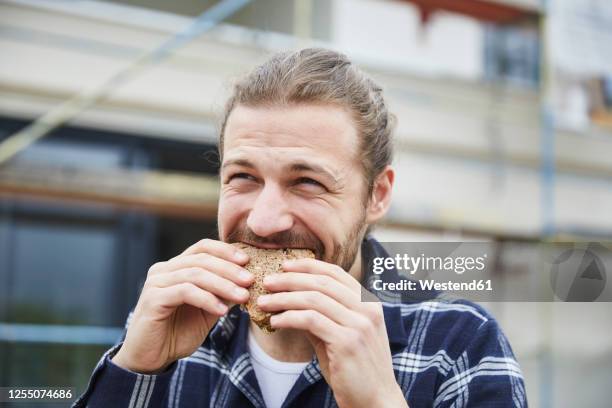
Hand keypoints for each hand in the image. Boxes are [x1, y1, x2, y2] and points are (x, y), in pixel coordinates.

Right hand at [112, 239, 252, 373]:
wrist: (151, 358)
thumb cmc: (178, 332)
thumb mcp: (208, 310)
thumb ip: (222, 294)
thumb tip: (248, 280)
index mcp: (175, 267)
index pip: (202, 248)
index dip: (225, 251)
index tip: (247, 260)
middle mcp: (163, 270)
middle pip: (201, 259)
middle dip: (229, 269)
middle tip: (250, 280)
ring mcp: (156, 282)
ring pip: (195, 274)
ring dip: (223, 284)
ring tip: (243, 296)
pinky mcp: (153, 299)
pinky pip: (185, 292)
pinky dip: (207, 299)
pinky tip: (222, 311)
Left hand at [258, 258, 407, 407]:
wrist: (376, 401)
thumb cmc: (355, 370)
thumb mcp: (340, 336)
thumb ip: (322, 316)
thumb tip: (292, 301)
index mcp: (369, 303)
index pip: (335, 273)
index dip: (308, 266)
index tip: (284, 266)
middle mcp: (367, 309)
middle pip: (322, 282)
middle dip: (290, 279)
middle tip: (267, 282)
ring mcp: (359, 324)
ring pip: (314, 299)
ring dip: (284, 298)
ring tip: (264, 302)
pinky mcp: (347, 341)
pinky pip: (311, 321)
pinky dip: (289, 317)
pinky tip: (275, 321)